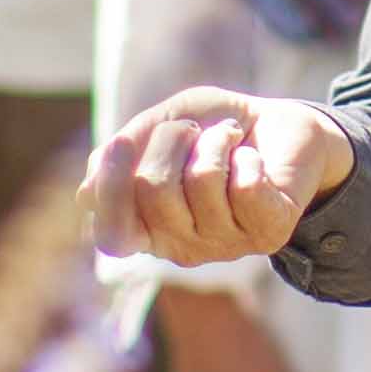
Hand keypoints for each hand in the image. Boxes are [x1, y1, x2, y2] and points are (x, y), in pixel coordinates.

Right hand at [86, 87, 354, 267]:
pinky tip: (254, 161)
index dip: (108, 187)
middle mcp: (181, 247)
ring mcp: (225, 246)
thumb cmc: (213, 129)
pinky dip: (246, 156)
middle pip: (152, 189)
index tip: (121, 143)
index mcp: (147, 228)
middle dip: (170, 139)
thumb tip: (88, 194)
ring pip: (200, 181)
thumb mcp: (162, 124)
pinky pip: (243, 187)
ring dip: (215, 142)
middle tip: (194, 131)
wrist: (281, 126)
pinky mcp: (268, 233)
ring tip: (229, 142)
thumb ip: (125, 152)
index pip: (111, 234)